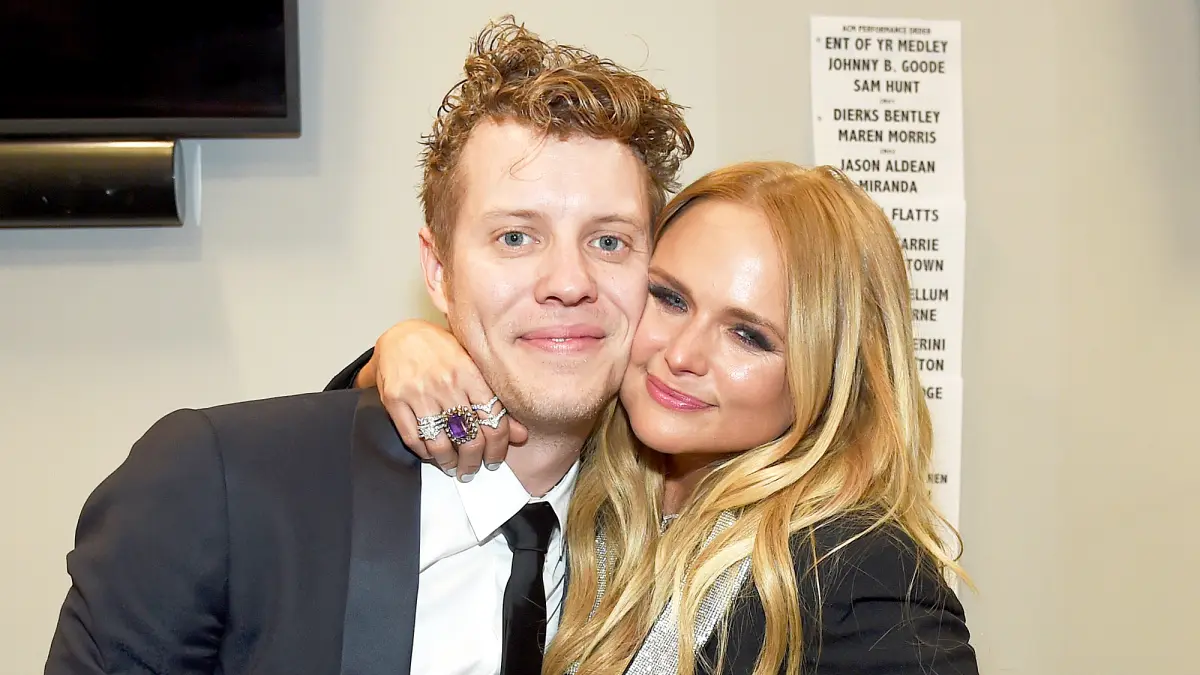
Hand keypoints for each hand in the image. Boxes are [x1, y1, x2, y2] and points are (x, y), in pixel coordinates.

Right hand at [369, 319, 527, 479]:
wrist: (400, 337)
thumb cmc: (441, 352)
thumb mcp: (473, 367)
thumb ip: (495, 401)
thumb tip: (520, 435)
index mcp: (470, 373)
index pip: (493, 420)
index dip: (497, 448)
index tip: (493, 460)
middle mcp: (446, 383)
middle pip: (469, 438)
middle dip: (473, 462)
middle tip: (472, 469)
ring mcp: (419, 393)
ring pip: (441, 444)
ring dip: (449, 462)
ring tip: (453, 466)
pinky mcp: (395, 400)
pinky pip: (413, 438)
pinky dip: (424, 453)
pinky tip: (432, 454)